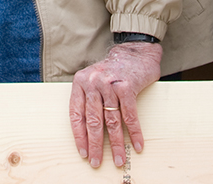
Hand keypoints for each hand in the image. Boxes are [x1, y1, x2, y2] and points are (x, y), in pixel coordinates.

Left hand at [69, 40, 161, 168]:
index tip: (83, 152)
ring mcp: (110, 84)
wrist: (134, 50)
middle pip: (93, 121)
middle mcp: (93, 82)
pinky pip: (129, 115)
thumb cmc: (113, 69)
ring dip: (115, 144)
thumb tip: (87, 130)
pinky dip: (134, 133)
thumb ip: (89, 98)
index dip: (79, 136)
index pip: (76, 114)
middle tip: (96, 162)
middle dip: (95, 145)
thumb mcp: (94, 78)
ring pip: (111, 121)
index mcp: (81, 81)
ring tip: (119, 160)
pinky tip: (137, 145)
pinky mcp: (126, 87)